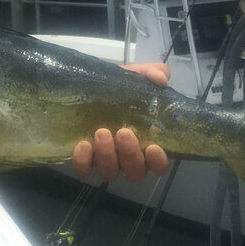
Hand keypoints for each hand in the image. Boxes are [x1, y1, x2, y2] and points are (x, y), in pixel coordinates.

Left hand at [70, 62, 171, 182]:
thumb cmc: (120, 87)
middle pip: (135, 171)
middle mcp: (128, 158)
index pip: (159, 164)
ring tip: (101, 132)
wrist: (89, 85)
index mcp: (147, 143)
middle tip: (123, 132)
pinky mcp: (84, 159)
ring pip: (111, 172)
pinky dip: (83, 162)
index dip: (158, 161)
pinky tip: (82, 145)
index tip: (153, 147)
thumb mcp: (138, 76)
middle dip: (130, 154)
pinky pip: (84, 169)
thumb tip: (161, 79)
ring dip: (107, 156)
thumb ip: (154, 73)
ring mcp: (105, 160)